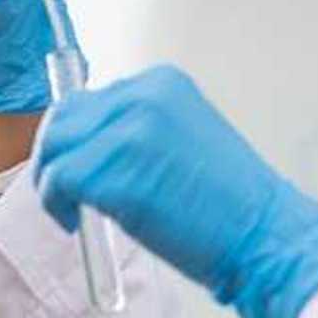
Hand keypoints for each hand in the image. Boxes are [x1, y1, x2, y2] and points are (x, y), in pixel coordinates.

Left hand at [33, 65, 317, 317]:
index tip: (81, 169)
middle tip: (66, 195)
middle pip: (66, 117)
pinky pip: (58, 181)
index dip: (78, 138)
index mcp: (163, 83)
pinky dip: (57, 205)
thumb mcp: (184, 142)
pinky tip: (77, 223)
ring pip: (55, 148)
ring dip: (54, 183)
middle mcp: (144, 95)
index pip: (91, 99)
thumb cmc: (231, 205)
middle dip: (57, 156)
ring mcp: (128, 130)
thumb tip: (88, 146)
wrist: (263, 234)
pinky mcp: (114, 170)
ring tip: (75, 213)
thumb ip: (138, 132)